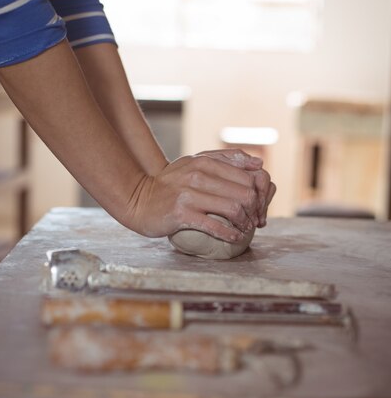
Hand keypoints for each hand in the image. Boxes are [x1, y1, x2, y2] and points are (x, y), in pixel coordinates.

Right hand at [123, 150, 275, 240]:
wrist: (138, 200)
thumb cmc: (171, 185)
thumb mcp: (194, 163)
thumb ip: (225, 159)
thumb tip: (258, 163)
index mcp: (204, 162)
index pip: (247, 177)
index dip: (259, 194)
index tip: (258, 207)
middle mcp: (197, 175)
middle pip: (244, 193)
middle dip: (255, 210)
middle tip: (254, 220)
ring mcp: (188, 195)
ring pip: (233, 208)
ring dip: (244, 222)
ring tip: (244, 228)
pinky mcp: (181, 214)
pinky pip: (214, 226)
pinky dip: (230, 234)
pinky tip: (234, 237)